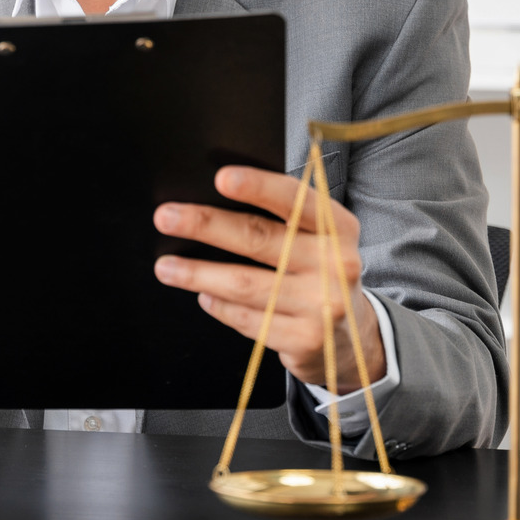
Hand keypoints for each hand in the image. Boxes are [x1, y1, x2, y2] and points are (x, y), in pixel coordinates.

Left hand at [153, 165, 384, 392]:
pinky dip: (219, 306)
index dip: (258, 187)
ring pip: (244, 285)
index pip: (295, 200)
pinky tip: (203, 295)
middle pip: (259, 240)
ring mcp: (322, 306)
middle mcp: (336, 264)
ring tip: (166, 266)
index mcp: (339, 228)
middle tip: (166, 218)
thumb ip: (285, 219)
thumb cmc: (320, 271)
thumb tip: (217, 200)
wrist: (353, 335)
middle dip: (206, 226)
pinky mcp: (304, 340)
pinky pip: (248, 320)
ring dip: (198, 274)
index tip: (221, 178)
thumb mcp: (320, 238)